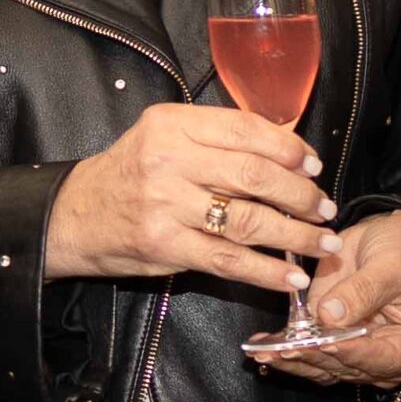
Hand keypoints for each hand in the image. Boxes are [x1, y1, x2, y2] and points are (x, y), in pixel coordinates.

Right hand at [46, 104, 335, 295]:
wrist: (75, 215)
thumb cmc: (130, 173)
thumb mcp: (163, 137)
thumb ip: (215, 138)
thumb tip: (287, 146)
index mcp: (172, 125)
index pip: (245, 130)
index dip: (288, 149)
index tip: (313, 167)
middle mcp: (168, 161)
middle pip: (253, 175)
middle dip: (300, 195)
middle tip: (325, 208)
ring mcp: (166, 205)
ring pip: (248, 220)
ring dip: (295, 235)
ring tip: (322, 242)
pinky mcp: (166, 246)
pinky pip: (228, 260)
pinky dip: (267, 271)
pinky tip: (292, 277)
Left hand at [252, 210, 400, 386]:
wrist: (391, 238)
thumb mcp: (392, 264)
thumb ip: (365, 291)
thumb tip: (331, 316)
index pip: (384, 357)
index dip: (355, 353)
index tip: (329, 343)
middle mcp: (389, 360)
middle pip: (350, 367)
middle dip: (315, 357)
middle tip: (285, 350)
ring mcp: (358, 354)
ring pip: (324, 366)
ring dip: (293, 360)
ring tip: (265, 352)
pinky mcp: (333, 344)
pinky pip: (309, 354)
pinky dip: (286, 352)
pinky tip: (263, 348)